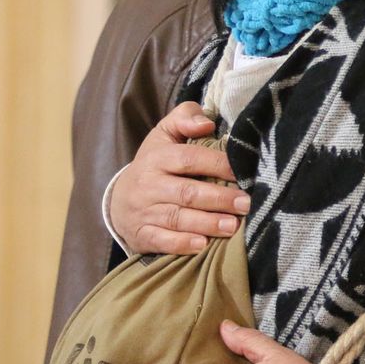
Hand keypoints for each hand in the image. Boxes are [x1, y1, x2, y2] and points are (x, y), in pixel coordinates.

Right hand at [111, 102, 249, 253]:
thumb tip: (206, 123)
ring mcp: (144, 211)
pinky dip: (182, 244)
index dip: (217, 165)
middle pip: (186, 192)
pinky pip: (161, 240)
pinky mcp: (141, 234)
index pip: (189, 159)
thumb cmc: (155, 165)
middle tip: (246, 204)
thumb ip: (185, 119)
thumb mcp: (164, 135)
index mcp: (157, 158)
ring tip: (232, 226)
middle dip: (218, 199)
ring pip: (177, 218)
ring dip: (206, 224)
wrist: (118, 200)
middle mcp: (149, 185)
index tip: (242, 173)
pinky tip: (202, 245)